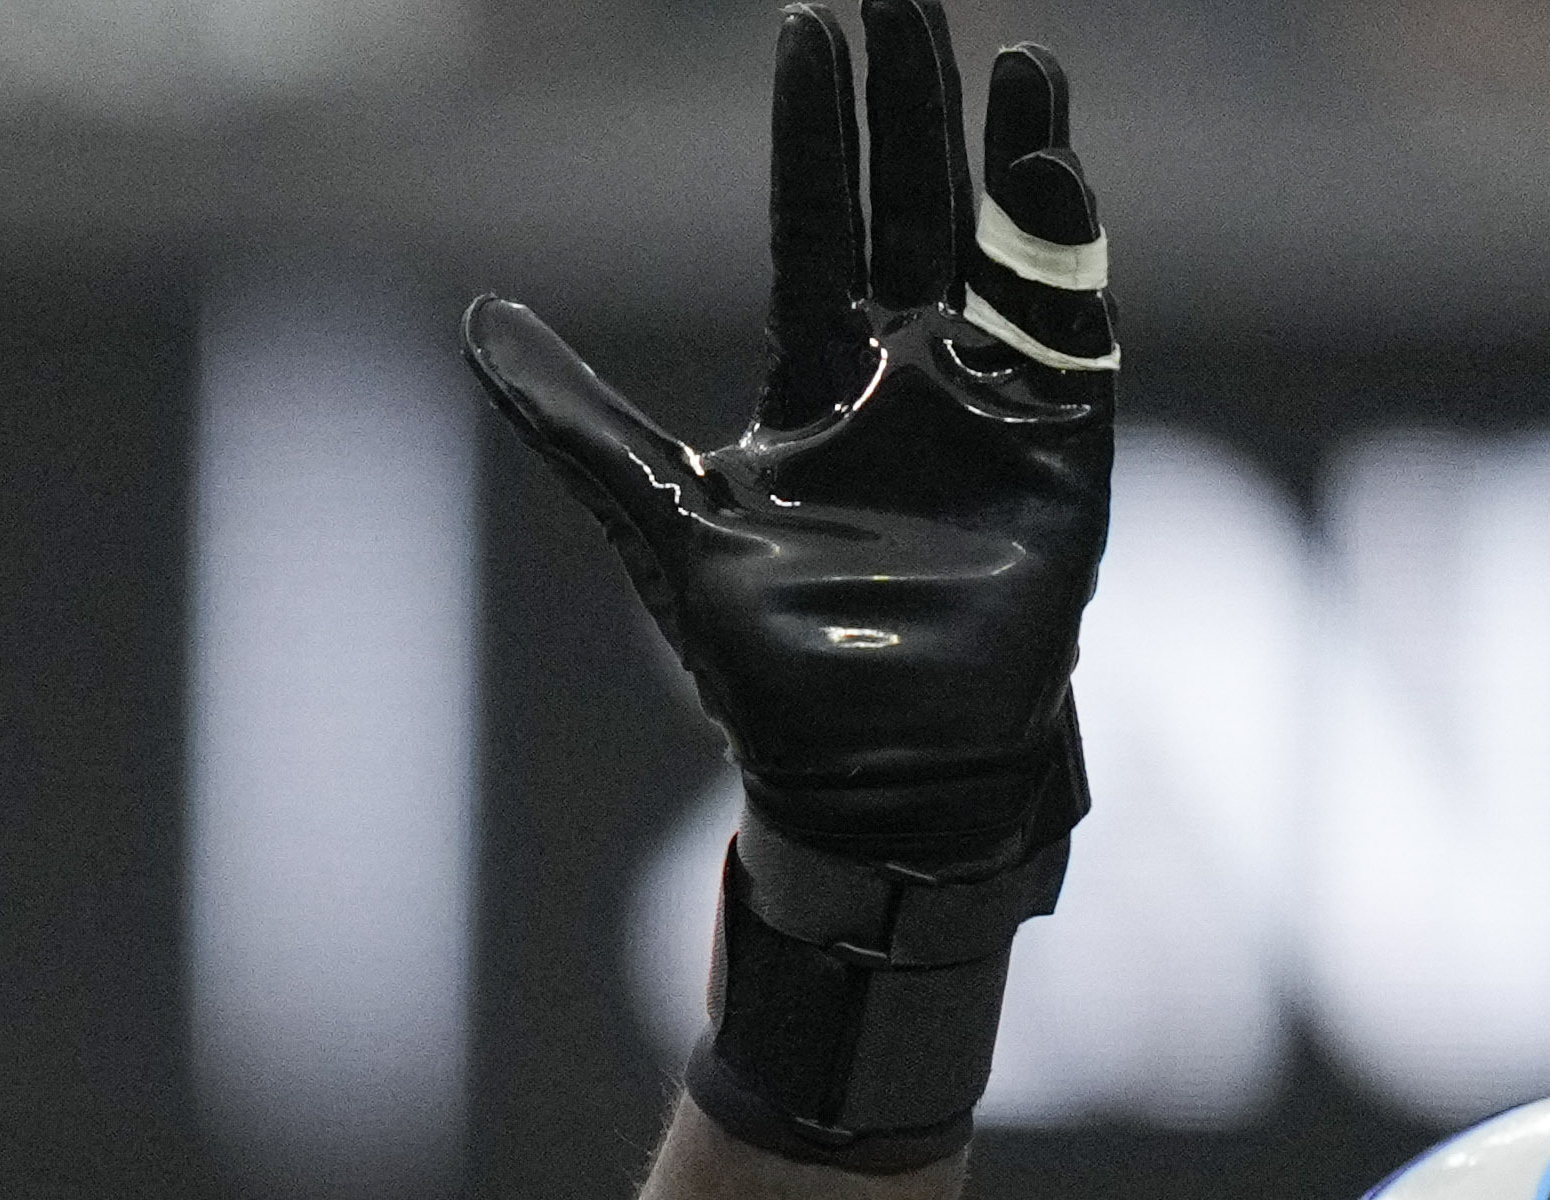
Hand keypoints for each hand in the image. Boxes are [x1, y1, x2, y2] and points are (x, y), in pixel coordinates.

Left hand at [472, 0, 1113, 892]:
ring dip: (1009, 153)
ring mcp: (992, 402)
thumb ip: (576, 420)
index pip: (816, 225)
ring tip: (1011, 58)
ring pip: (1003, 246)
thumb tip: (477, 320)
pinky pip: (1072, 332)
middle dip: (909, 102)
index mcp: (819, 381)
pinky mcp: (1062, 447)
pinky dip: (1067, 252)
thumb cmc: (770, 667)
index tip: (806, 23)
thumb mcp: (656, 522)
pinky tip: (1050, 171)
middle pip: (913, 205)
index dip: (813, 130)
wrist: (875, 774)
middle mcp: (910, 373)